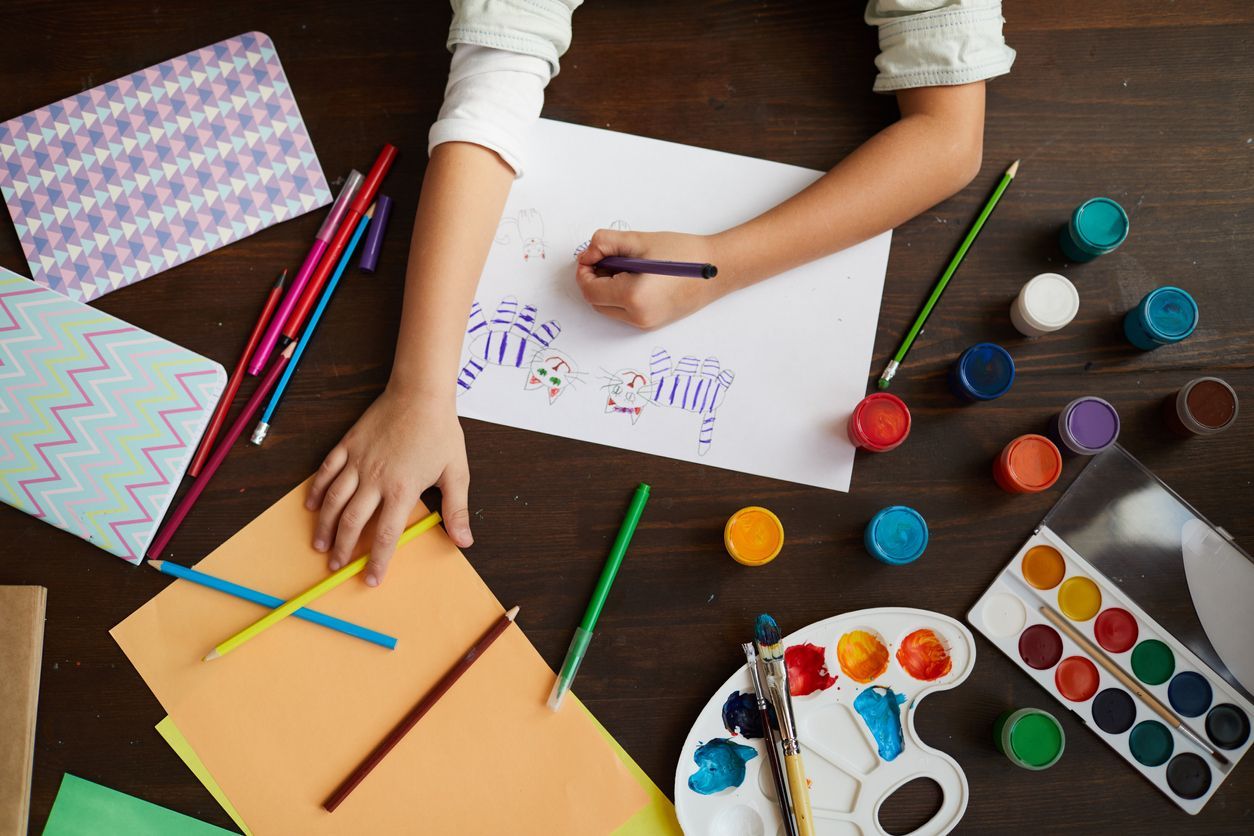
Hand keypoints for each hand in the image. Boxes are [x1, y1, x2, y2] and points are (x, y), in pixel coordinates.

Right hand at [306, 387, 472, 585]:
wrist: (420, 393)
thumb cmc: (441, 432)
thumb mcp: (456, 472)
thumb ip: (456, 509)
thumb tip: (464, 541)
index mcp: (401, 490)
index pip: (385, 535)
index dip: (377, 561)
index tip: (371, 579)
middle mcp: (374, 479)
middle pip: (351, 522)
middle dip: (342, 549)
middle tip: (336, 566)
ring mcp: (358, 461)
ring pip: (332, 500)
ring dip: (323, 526)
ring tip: (319, 545)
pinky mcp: (347, 445)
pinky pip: (326, 471)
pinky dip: (316, 490)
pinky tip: (311, 506)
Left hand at [575, 229, 725, 328]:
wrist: (717, 270)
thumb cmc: (684, 254)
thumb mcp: (640, 241)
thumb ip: (606, 243)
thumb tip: (586, 254)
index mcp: (633, 297)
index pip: (590, 290)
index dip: (584, 271)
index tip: (591, 255)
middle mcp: (638, 317)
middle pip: (596, 303)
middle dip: (595, 280)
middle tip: (607, 257)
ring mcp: (646, 324)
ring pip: (609, 309)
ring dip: (607, 288)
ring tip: (626, 266)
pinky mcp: (653, 324)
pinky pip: (624, 312)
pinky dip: (621, 296)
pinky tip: (636, 278)